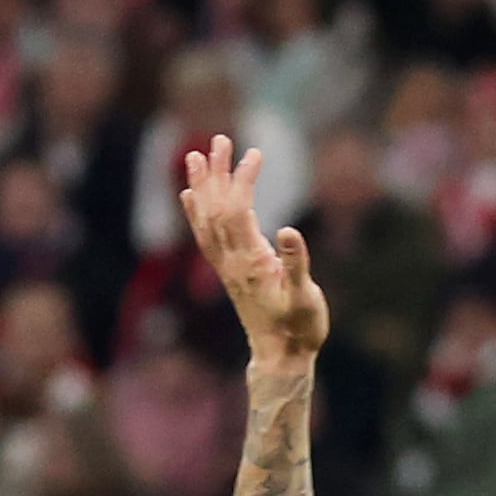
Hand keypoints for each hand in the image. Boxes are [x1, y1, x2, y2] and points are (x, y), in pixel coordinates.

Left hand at [179, 138, 326, 365]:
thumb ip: (296, 264)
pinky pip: (203, 235)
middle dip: (217, 172)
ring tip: (195, 155)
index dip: (243, 180)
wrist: (281, 356)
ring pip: (206, 217)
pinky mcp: (227, 271)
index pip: (239, 210)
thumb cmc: (300, 328)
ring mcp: (226, 266)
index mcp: (251, 261)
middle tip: (220, 139)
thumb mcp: (305, 297)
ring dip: (201, 185)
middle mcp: (231, 260)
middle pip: (216, 207)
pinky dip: (195, 211)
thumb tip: (289, 232)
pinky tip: (190, 194)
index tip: (254, 154)